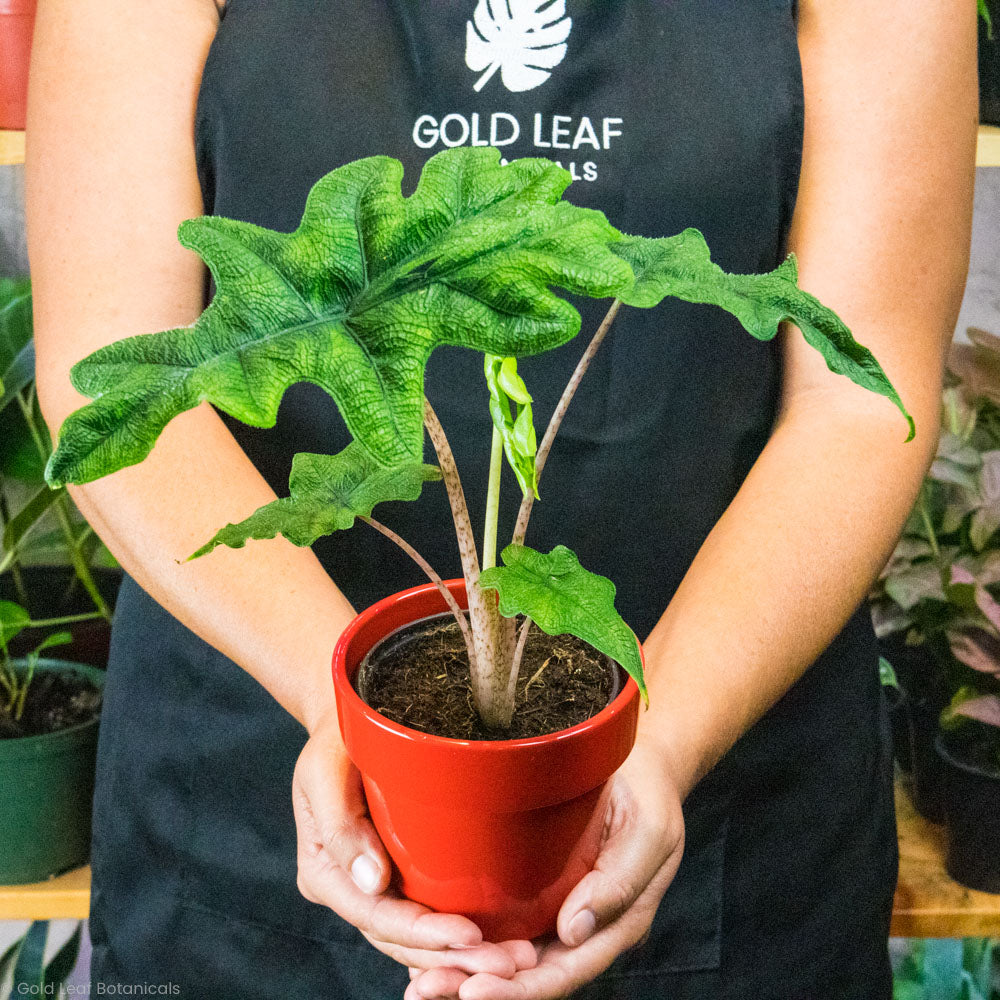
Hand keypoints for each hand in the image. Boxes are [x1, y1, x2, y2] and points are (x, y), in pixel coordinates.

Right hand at [293, 707, 536, 979]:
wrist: (347, 721)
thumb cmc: (335, 742)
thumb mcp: (324, 771)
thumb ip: (342, 825)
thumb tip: (373, 882)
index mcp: (325, 872)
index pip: (377, 916)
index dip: (423, 934)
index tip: (471, 936)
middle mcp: (350, 888)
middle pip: (401, 939)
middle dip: (453, 958)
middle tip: (509, 964)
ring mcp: (373, 887)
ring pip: (416, 939)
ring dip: (462, 956)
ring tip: (513, 961)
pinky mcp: (399, 876)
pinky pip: (426, 914)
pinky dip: (456, 938)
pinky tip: (495, 947)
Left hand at [404, 738, 685, 999]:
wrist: (640, 764)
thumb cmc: (648, 795)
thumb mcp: (648, 832)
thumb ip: (618, 882)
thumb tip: (573, 931)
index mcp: (615, 924)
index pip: (563, 971)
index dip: (519, 989)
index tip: (474, 989)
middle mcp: (582, 928)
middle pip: (528, 974)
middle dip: (477, 987)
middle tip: (428, 989)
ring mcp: (558, 909)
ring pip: (510, 956)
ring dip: (465, 970)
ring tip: (421, 982)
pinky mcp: (538, 887)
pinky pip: (503, 924)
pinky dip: (469, 940)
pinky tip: (433, 945)